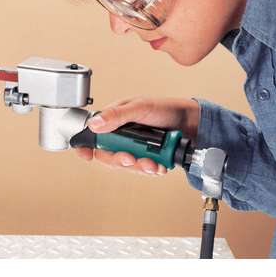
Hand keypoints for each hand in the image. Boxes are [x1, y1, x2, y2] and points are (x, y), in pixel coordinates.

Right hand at [75, 96, 199, 175]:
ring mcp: (133, 147)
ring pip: (126, 165)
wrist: (189, 122)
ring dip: (139, 167)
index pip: (93, 135)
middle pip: (108, 155)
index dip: (85, 146)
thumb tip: (95, 124)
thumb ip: (117, 115)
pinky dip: (151, 169)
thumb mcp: (139, 107)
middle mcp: (121, 135)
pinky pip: (142, 169)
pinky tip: (159, 166)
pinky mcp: (145, 157)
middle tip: (131, 159)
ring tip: (152, 163)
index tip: (86, 155)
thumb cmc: (164, 108)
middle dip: (120, 160)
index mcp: (114, 120)